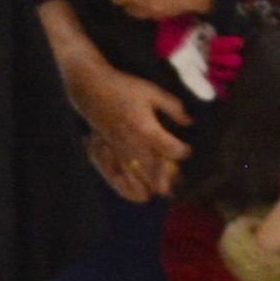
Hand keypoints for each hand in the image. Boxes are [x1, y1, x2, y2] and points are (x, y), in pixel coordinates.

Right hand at [63, 60, 187, 203]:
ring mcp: (120, 149)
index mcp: (147, 129)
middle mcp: (134, 144)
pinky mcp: (109, 150)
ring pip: (137, 176)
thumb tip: (188, 121)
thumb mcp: (153, 92)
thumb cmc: (124, 87)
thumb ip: (173, 108)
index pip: (172, 149)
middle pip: (155, 171)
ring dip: (149, 184)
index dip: (183, 151)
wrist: (92, 88)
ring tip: (161, 192)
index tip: (186, 149)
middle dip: (168, 178)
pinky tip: (136, 192)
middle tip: (177, 182)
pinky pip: (119, 174)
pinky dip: (128, 186)